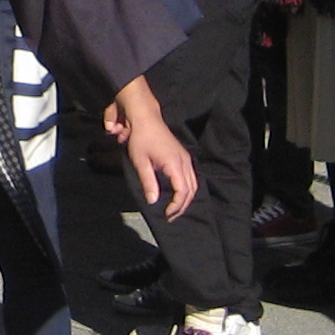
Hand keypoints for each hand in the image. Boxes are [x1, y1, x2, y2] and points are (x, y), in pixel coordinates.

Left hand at [106, 80, 197, 216]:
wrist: (146, 118)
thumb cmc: (141, 139)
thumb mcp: (141, 162)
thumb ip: (148, 182)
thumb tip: (153, 202)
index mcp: (175, 163)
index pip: (182, 191)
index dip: (176, 205)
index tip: (167, 214)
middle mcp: (184, 161)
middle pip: (191, 189)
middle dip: (182, 205)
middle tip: (171, 216)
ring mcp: (185, 158)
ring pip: (193, 183)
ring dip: (186, 198)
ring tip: (174, 209)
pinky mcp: (183, 156)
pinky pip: (191, 176)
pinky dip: (187, 188)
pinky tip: (177, 194)